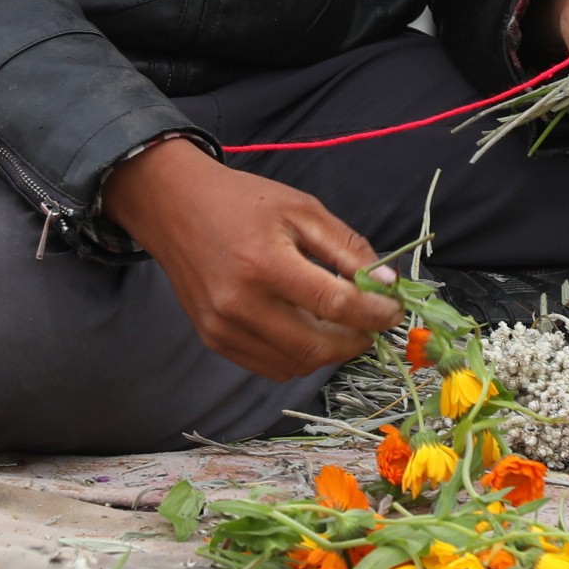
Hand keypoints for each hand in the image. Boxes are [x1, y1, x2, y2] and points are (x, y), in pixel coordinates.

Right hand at [102, 136, 402, 378]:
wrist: (175, 207)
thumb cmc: (242, 202)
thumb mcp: (302, 209)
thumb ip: (346, 248)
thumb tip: (385, 286)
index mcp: (265, 263)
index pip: (335, 304)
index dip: (374, 313)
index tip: (394, 310)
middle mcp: (240, 303)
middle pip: (317, 347)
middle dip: (356, 341)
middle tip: (373, 324)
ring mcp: (223, 327)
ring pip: (296, 364)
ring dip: (329, 352)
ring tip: (342, 325)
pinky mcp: (213, 339)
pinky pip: (270, 366)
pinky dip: (298, 357)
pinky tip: (308, 330)